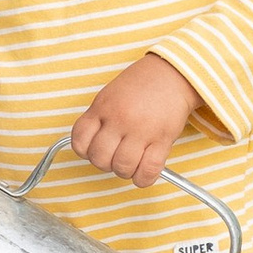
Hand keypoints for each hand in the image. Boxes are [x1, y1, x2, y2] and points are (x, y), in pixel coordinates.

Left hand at [65, 52, 198, 185]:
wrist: (172, 74)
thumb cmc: (140, 86)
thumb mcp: (109, 95)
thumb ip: (99, 119)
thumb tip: (90, 147)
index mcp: (102, 107)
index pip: (80, 141)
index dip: (85, 151)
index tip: (94, 149)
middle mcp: (119, 119)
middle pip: (99, 158)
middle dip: (105, 164)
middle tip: (114, 157)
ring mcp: (141, 130)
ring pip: (122, 167)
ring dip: (125, 171)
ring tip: (131, 162)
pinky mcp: (162, 139)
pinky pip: (148, 170)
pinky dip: (143, 178)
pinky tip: (144, 173)